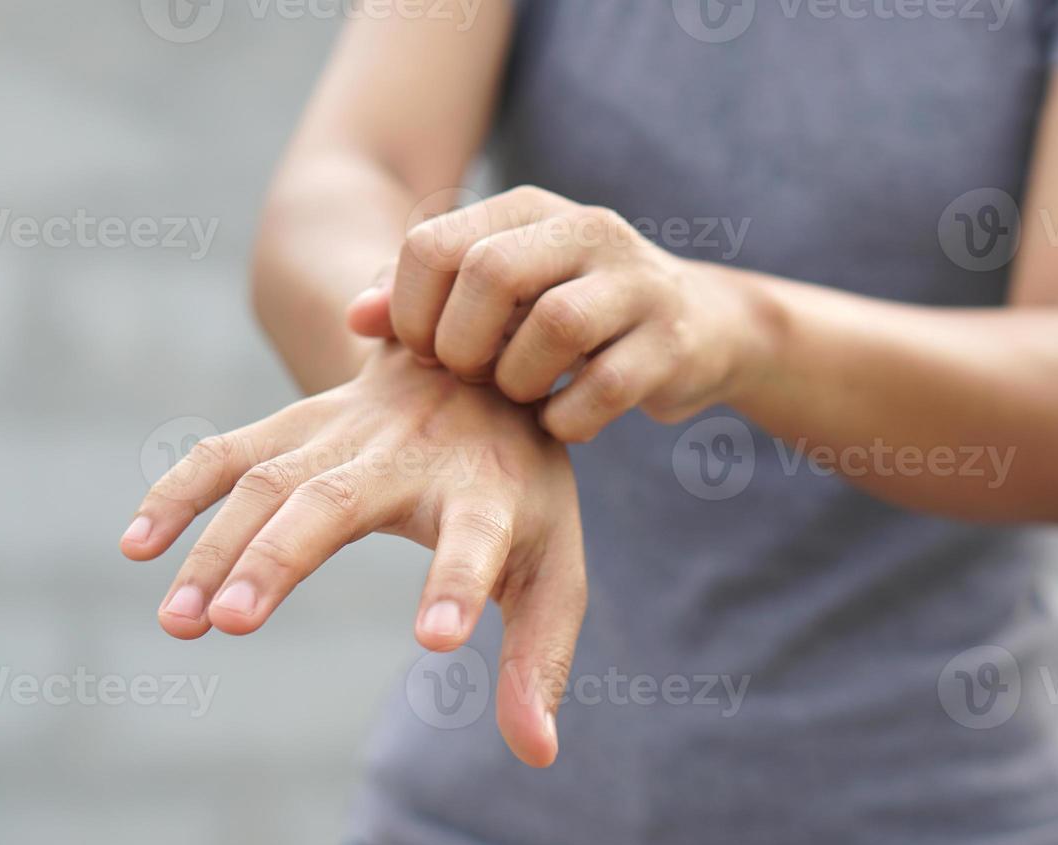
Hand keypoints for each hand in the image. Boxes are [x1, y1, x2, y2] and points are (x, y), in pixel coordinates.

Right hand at [120, 344, 586, 766]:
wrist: (483, 359)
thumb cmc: (521, 489)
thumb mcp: (552, 565)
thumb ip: (539, 658)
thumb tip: (537, 756)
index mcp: (487, 494)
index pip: (477, 541)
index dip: (457, 584)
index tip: (435, 641)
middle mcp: (411, 455)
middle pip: (338, 500)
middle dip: (283, 557)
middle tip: (235, 623)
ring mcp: (347, 432)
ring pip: (269, 480)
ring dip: (219, 545)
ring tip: (182, 619)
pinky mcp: (299, 423)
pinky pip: (228, 452)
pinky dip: (179, 491)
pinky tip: (138, 546)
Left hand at [348, 185, 758, 441]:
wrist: (702, 328)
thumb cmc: (573, 315)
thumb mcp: (499, 295)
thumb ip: (424, 300)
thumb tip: (355, 319)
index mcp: (529, 209)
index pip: (434, 245)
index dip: (411, 312)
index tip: (422, 353)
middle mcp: (586, 230)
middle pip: (492, 274)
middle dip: (463, 344)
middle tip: (470, 377)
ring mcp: (637, 283)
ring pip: (554, 327)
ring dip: (518, 382)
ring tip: (519, 396)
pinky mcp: (672, 343)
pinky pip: (603, 389)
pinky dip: (567, 421)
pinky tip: (559, 422)